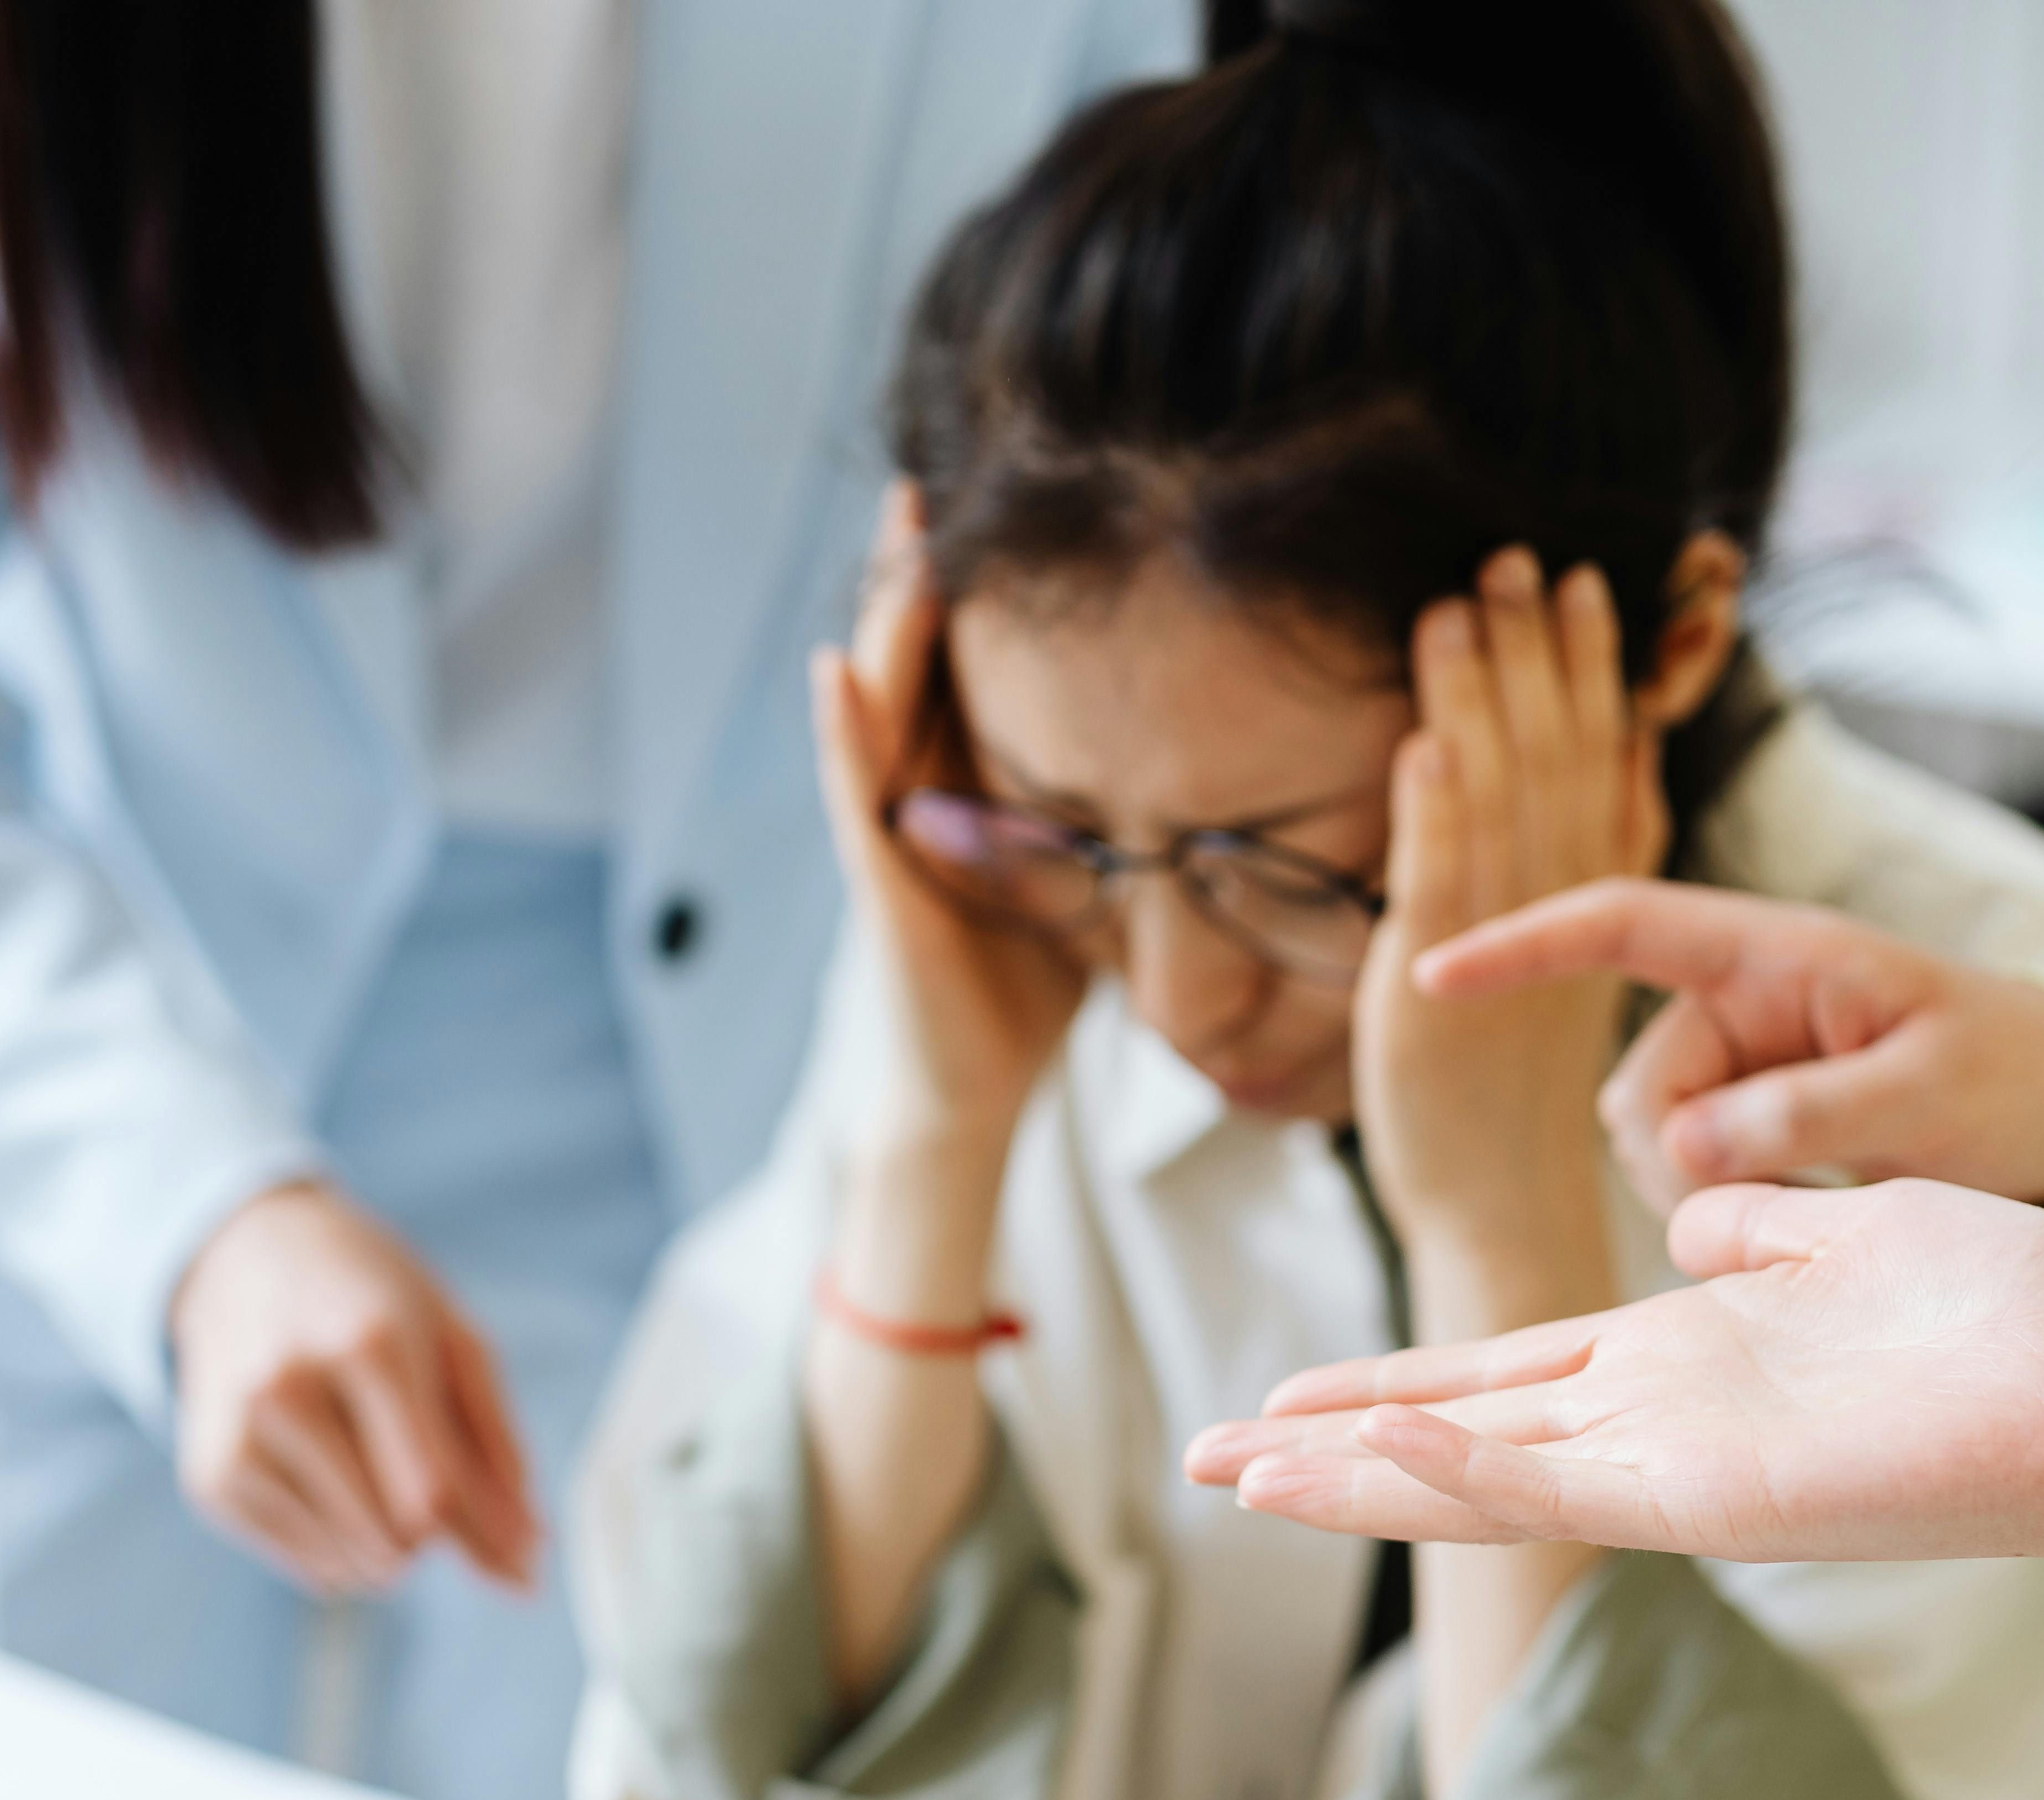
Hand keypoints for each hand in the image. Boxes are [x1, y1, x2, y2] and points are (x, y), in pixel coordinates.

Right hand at [170, 1181, 536, 1596]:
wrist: (246, 1258)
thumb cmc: (374, 1301)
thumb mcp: (454, 1344)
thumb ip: (498, 1450)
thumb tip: (527, 1561)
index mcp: (368, 1344)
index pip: (431, 1491)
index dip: (481, 1537)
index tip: (514, 1555)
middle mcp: (289, 1389)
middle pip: (393, 1539)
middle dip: (435, 1539)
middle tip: (431, 1485)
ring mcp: (239, 1435)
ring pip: (350, 1565)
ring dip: (388, 1550)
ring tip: (375, 1471)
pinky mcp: (210, 1477)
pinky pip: (308, 1567)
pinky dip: (339, 1549)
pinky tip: (328, 1480)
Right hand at [814, 487, 1086, 1158]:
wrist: (969, 1083)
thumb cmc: (1026, 984)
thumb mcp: (1084, 871)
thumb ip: (1111, 808)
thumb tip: (1207, 757)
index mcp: (976, 780)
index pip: (980, 661)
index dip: (991, 581)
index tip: (1020, 490)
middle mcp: (924, 787)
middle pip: (923, 657)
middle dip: (927, 567)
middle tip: (937, 472)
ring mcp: (894, 826)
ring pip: (882, 701)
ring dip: (886, 618)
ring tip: (898, 531)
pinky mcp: (883, 880)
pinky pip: (856, 791)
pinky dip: (844, 730)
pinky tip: (837, 668)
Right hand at [1182, 1178, 2043, 1563]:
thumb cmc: (2021, 1315)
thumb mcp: (1856, 1237)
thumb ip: (1762, 1238)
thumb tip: (1691, 1220)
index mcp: (1686, 1363)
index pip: (1500, 1379)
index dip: (1388, 1389)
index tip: (1282, 1400)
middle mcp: (1668, 1427)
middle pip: (1462, 1438)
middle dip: (1330, 1453)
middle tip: (1206, 1462)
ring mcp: (1691, 1471)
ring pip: (1490, 1476)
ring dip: (1365, 1475)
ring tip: (1247, 1469)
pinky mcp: (1731, 1496)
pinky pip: (1578, 1483)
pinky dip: (1475, 1472)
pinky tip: (1385, 1456)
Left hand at [1356, 551, 1663, 1265]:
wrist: (1502, 1214)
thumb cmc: (1518, 1102)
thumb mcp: (1563, 970)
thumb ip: (1572, 879)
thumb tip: (1585, 788)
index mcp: (1600, 911)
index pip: (1607, 766)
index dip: (1599, 675)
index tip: (1594, 586)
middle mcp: (1562, 922)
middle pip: (1556, 763)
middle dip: (1536, 657)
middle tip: (1514, 558)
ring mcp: (1500, 956)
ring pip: (1500, 805)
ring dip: (1477, 703)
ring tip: (1457, 609)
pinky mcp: (1433, 996)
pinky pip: (1441, 892)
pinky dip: (1433, 815)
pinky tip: (1422, 742)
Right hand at [1414, 879, 2043, 1214]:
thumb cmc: (2008, 1073)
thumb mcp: (1928, 1088)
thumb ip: (1808, 1111)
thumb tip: (1683, 1149)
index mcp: (1775, 954)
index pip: (1621, 924)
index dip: (1523, 947)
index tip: (1434, 974)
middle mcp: (1738, 1002)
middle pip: (1635, 1086)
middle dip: (1676, 1156)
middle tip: (1773, 1203)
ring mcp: (1736, 1067)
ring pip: (1649, 1142)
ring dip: (1700, 1191)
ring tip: (1811, 1203)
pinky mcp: (1744, 1126)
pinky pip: (1684, 1174)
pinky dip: (1720, 1207)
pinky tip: (1797, 1214)